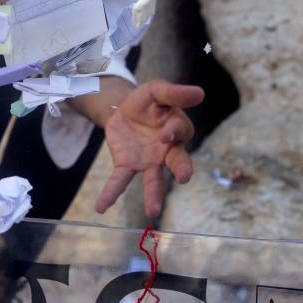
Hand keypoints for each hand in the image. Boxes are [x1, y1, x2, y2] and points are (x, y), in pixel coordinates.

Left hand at [95, 80, 203, 218]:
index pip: (179, 131)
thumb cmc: (147, 102)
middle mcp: (167, 150)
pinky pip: (121, 181)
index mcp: (177, 128)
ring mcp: (148, 161)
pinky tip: (102, 207)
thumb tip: (200, 93)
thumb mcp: (156, 90)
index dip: (172, 132)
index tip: (166, 134)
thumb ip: (174, 92)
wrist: (123, 109)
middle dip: (182, 169)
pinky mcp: (128, 165)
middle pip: (178, 161)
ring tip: (152, 211)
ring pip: (153, 180)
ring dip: (153, 195)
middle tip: (184, 178)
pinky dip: (111, 193)